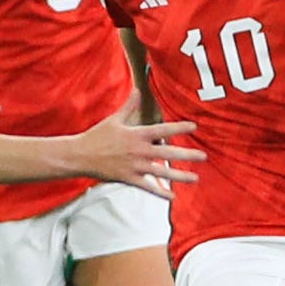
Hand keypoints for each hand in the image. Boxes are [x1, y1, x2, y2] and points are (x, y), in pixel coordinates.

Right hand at [74, 94, 204, 199]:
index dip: (179, 127)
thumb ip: (129, 105)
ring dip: (179, 176)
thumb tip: (138, 89)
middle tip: (203, 156)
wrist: (80, 156)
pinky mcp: (128, 179)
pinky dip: (160, 192)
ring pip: (161, 172)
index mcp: (136, 135)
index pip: (162, 129)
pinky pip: (148, 187)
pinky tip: (173, 196)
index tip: (194, 126)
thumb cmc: (97, 136)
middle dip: (187, 155)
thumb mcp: (115, 119)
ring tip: (195, 178)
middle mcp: (138, 151)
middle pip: (167, 153)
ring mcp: (134, 166)